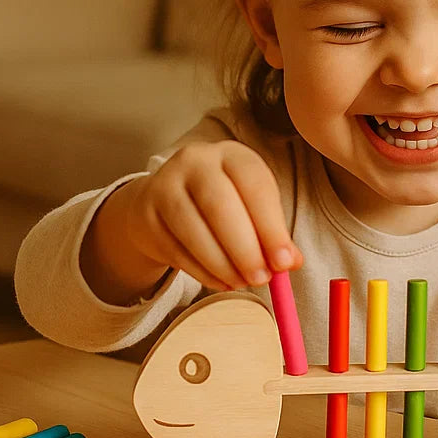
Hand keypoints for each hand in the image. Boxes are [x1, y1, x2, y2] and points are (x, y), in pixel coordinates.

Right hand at [117, 140, 302, 291]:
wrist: (163, 200)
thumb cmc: (219, 203)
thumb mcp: (251, 207)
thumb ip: (272, 232)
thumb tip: (291, 262)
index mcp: (232, 155)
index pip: (254, 185)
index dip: (271, 226)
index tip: (284, 262)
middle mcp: (196, 161)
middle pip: (219, 205)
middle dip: (244, 249)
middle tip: (261, 279)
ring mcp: (165, 185)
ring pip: (193, 229)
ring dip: (222, 264)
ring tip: (242, 282)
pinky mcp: (146, 214)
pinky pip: (175, 249)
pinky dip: (201, 272)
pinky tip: (220, 281)